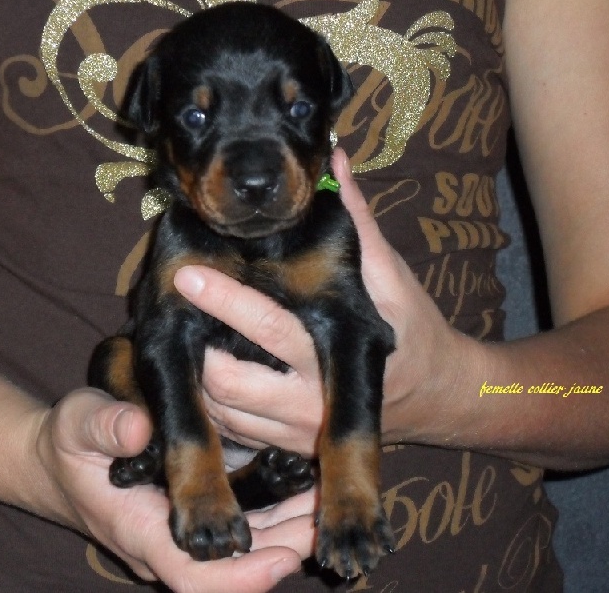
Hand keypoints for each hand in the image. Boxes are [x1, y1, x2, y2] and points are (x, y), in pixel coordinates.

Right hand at [33, 388, 311, 591]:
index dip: (240, 577)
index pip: (193, 575)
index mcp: (140, 530)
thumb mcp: (77, 424)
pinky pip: (244, 526)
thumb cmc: (70, 443)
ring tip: (326, 502)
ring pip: (245, 550)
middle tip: (324, 522)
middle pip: (234, 571)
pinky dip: (277, 514)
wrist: (61, 462)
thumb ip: (102, 426)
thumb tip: (137, 428)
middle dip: (282, 552)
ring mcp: (186, 532)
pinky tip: (305, 488)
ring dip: (287, 532)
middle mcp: (169, 542)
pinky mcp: (199, 515)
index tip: (282, 559)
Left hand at [174, 148, 469, 449]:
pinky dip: (209, 402)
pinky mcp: (286, 446)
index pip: (269, 327)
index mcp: (337, 351)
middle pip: (227, 381)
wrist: (435, 396)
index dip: (223, 299)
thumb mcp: (392, 277)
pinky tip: (203, 368)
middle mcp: (310, 401)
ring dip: (194, 375)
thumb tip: (334, 162)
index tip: (186, 272)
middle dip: (194, 346)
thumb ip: (358, 223)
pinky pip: (231, 430)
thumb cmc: (412, 329)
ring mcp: (295, 431)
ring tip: (183, 333)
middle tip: (174, 308)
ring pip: (221, 411)